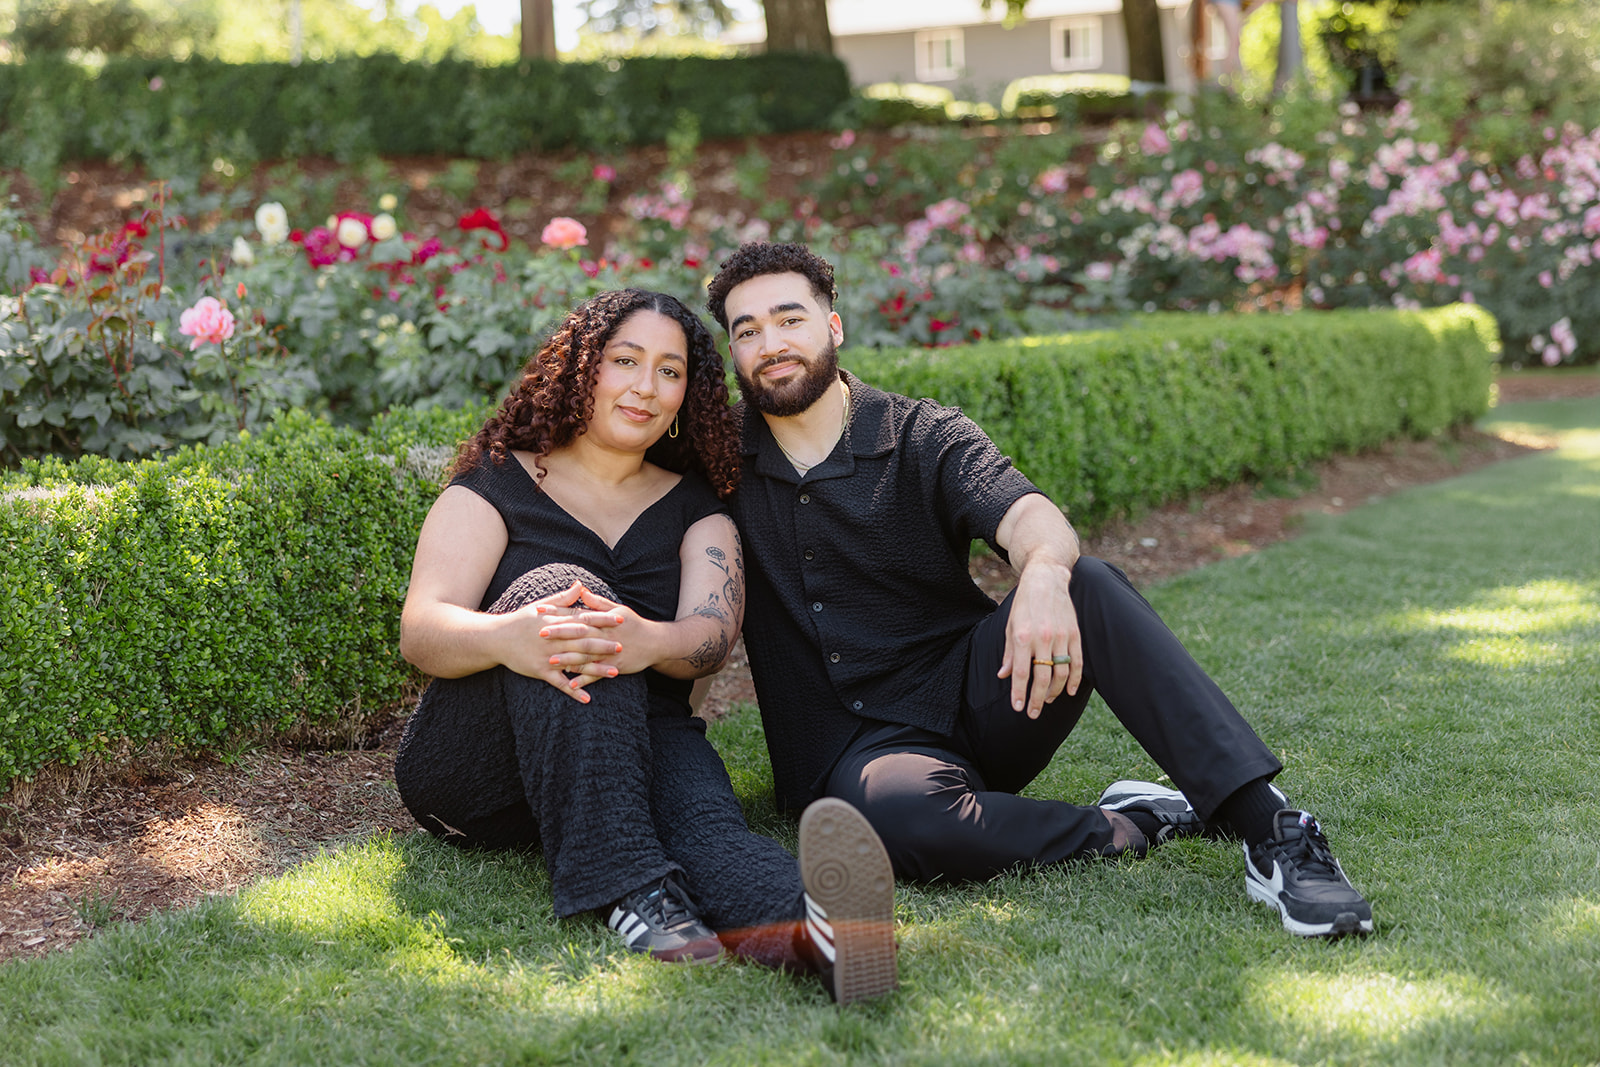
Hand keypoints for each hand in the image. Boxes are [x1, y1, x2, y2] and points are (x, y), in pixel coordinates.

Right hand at [502, 582, 625, 701]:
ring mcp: (548, 657)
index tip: (621, 619)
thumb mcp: (541, 606)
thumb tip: (581, 584)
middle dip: (604, 645)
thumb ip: (563, 598)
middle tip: (622, 647)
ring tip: (615, 672)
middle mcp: (554, 640)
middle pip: (583, 642)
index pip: (584, 619)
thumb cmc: (520, 621)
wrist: (495, 639)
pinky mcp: (540, 671)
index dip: (604, 620)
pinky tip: (587, 698)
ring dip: (596, 669)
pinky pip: (560, 683)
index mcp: (556, 622)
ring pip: (576, 664)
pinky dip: (573, 691)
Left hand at [531, 582, 661, 692]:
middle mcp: (605, 635)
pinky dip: (584, 679)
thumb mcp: (618, 609)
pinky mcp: (614, 667)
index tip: (540, 611)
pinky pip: (597, 674)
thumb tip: (580, 589)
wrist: (656, 642)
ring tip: (551, 661)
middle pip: (579, 633)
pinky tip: (571, 683)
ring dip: (568, 658)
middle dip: (560, 633)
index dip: (558, 612)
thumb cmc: (635, 624)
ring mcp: (610, 652)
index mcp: (603, 619)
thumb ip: (597, 602)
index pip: (576, 613)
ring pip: (586, 655)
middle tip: (540, 633)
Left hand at [996, 561, 1081, 717]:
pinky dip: (1075, 680)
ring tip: (1047, 701)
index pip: (1021, 673)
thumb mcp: (1009, 626)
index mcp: (1023, 636)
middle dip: (1037, 700)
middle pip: (1042, 678)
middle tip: (1033, 713)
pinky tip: (1070, 692)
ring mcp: (1061, 636)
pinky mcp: (1074, 634)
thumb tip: (1003, 676)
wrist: (1046, 578)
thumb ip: (1008, 653)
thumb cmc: (1024, 604)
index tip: (1017, 708)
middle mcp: (1042, 638)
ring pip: (1061, 673)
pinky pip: (1077, 662)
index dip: (1019, 693)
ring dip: (1055, 692)